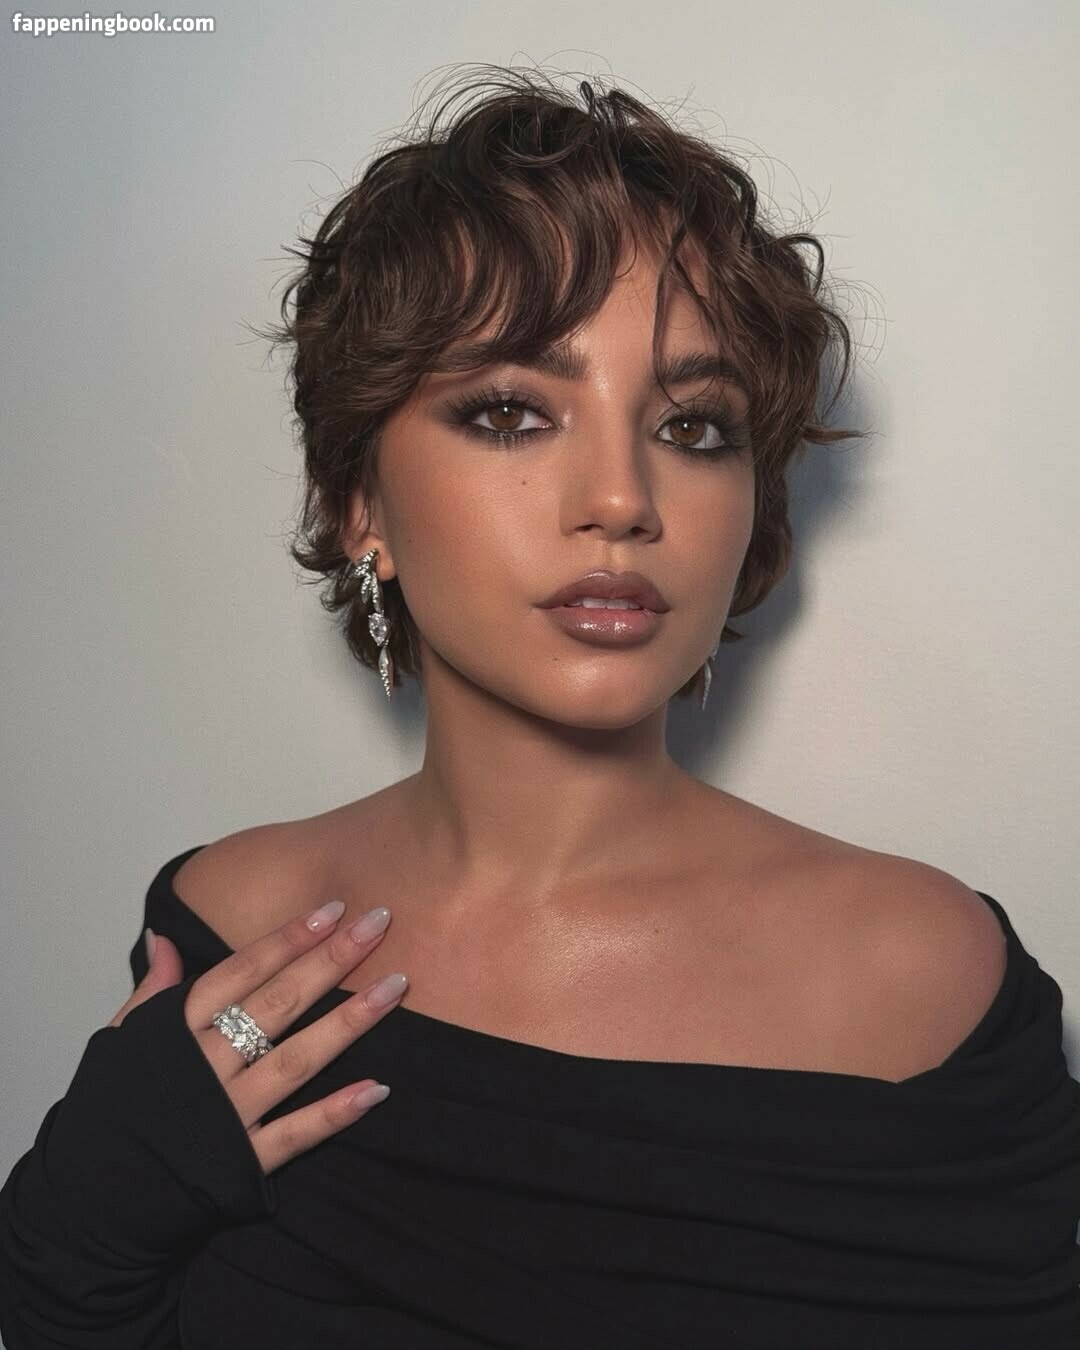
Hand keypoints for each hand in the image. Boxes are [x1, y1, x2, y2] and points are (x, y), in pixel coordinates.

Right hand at [108, 901, 405, 1174]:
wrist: (86, 1202)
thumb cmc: (108, 1113)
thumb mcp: (119, 1042)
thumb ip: (153, 991)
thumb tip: (164, 936)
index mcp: (174, 1032)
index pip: (241, 972)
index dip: (289, 937)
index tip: (335, 907)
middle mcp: (204, 1067)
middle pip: (278, 1002)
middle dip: (332, 959)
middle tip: (380, 922)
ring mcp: (226, 1115)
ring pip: (297, 1059)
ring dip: (350, 1022)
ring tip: (396, 986)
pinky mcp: (240, 1163)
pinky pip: (295, 1135)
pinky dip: (335, 1113)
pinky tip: (377, 1088)